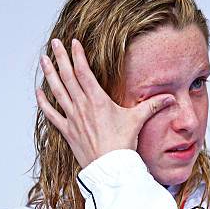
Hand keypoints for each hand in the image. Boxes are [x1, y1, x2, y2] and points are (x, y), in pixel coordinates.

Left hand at [36, 38, 175, 168]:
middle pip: (67, 76)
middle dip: (60, 57)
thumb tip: (170, 98)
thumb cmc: (122, 144)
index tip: (73, 42)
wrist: (109, 166)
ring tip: (44, 60)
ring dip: (50, 74)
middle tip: (55, 43)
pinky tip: (39, 93)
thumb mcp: (138, 120)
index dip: (77, 55)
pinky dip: (44, 103)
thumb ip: (152, 105)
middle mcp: (82, 106)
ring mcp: (72, 118)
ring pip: (57, 91)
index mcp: (97, 100)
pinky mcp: (67, 131)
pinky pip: (52, 114)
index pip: (84, 71)